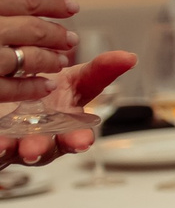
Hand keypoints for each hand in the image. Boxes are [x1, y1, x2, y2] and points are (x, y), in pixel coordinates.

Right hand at [0, 0, 79, 103]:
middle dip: (54, 34)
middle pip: (29, 29)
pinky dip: (30, 88)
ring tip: (60, 60)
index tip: (70, 6)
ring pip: (23, 59)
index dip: (51, 2)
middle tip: (70, 38)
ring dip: (47, 60)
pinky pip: (7, 89)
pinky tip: (45, 86)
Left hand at [1, 52, 133, 168]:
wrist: (13, 91)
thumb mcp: (76, 79)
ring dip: (11, 149)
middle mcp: (43, 139)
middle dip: (41, 149)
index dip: (79, 139)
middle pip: (44, 148)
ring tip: (6, 145)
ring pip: (14, 151)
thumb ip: (101, 71)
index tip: (82, 141)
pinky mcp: (0, 140)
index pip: (77, 136)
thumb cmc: (48, 92)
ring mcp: (16, 142)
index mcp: (67, 127)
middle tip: (35, 149)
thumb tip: (129, 57)